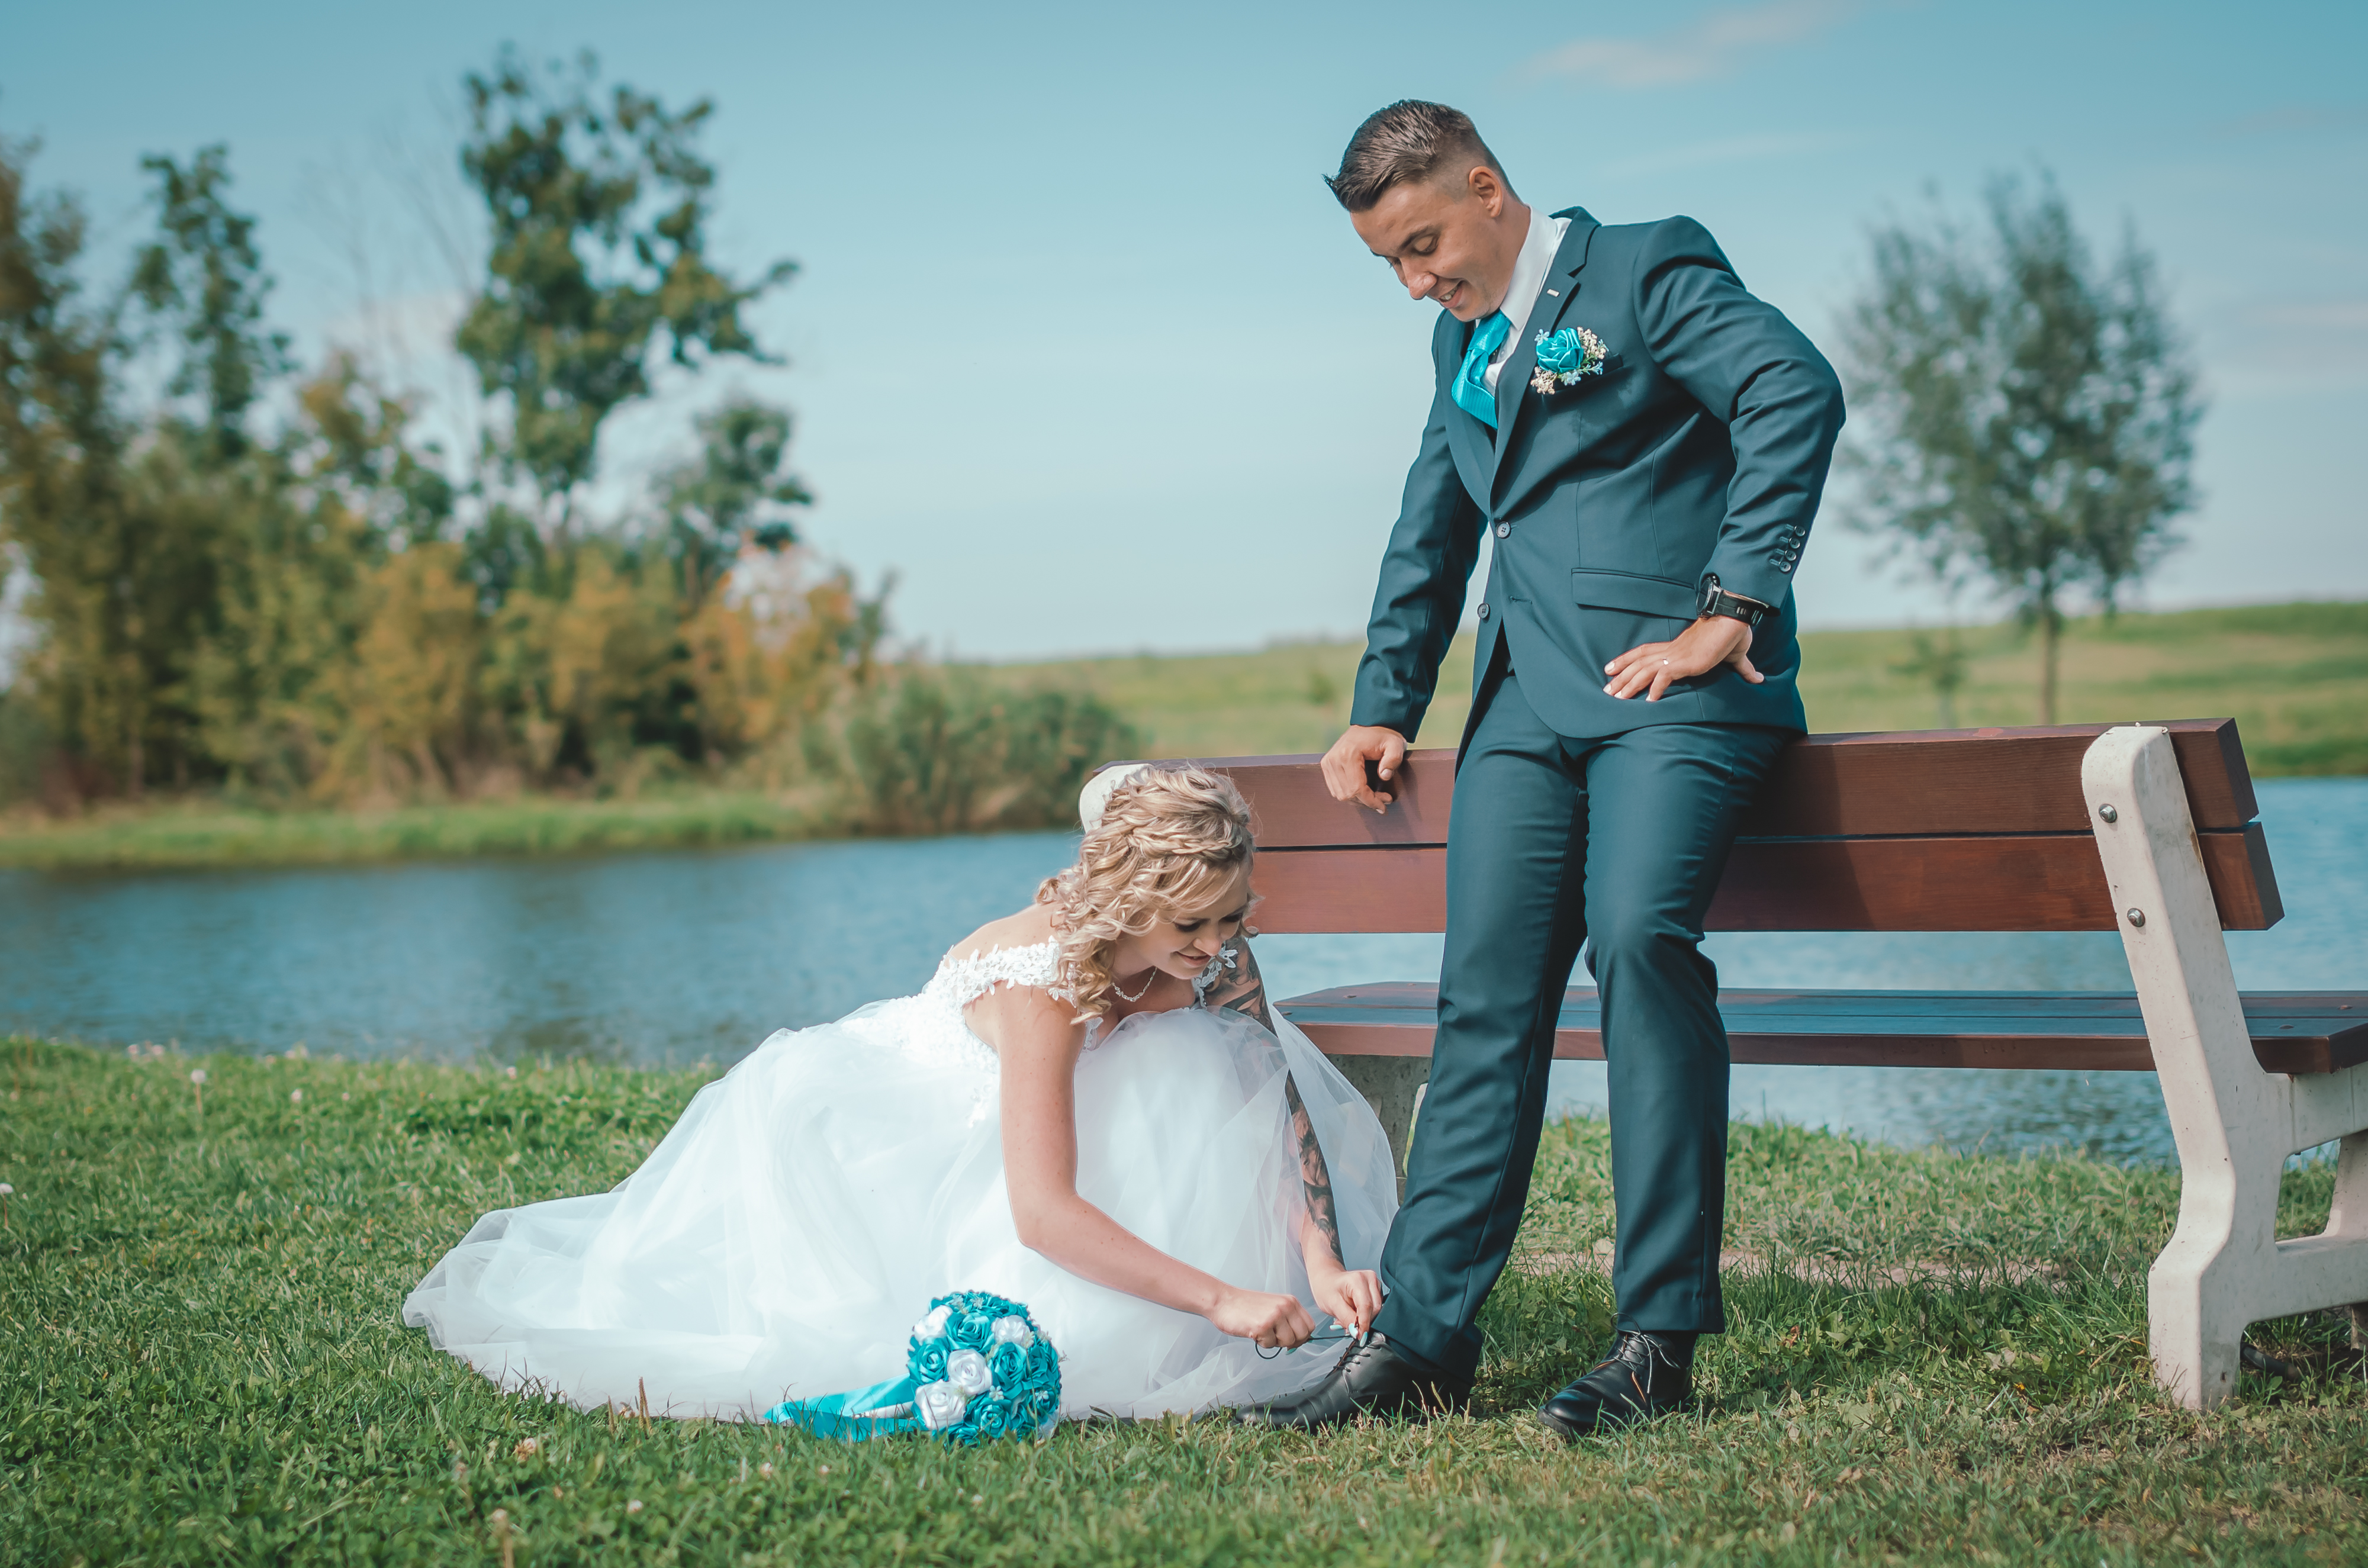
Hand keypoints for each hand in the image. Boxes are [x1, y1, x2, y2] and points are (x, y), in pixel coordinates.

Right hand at [1208, 1286, 1316, 1349]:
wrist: (1223, 1300)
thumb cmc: (1245, 1305)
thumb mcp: (1274, 1306)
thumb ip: (1288, 1319)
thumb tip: (1299, 1339)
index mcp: (1290, 1301)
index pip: (1309, 1325)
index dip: (1301, 1336)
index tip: (1291, 1338)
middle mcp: (1285, 1306)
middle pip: (1302, 1336)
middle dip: (1290, 1342)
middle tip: (1275, 1337)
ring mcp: (1275, 1316)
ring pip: (1287, 1342)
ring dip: (1274, 1342)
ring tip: (1262, 1331)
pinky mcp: (1263, 1326)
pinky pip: (1270, 1345)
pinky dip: (1261, 1342)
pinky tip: (1253, 1330)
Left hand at [1308, 1262, 1384, 1336]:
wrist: (1327, 1280)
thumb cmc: (1327, 1288)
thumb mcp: (1332, 1305)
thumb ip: (1346, 1318)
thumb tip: (1357, 1332)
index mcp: (1358, 1279)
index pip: (1366, 1306)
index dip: (1363, 1324)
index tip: (1359, 1337)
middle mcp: (1370, 1279)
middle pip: (1374, 1309)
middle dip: (1363, 1322)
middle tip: (1348, 1327)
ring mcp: (1375, 1284)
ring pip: (1377, 1310)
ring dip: (1364, 1319)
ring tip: (1348, 1317)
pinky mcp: (1377, 1290)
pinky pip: (1375, 1308)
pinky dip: (1365, 1315)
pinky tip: (1354, 1313)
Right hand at [1321, 725, 1406, 812]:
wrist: (1370, 723)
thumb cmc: (1384, 735)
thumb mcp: (1395, 744)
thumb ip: (1393, 759)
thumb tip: (1384, 776)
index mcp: (1348, 754)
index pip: (1356, 788)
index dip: (1371, 801)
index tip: (1384, 806)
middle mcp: (1333, 759)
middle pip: (1347, 794)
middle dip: (1366, 802)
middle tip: (1383, 801)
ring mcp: (1327, 762)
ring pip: (1340, 795)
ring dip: (1358, 800)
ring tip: (1374, 797)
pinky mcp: (1326, 765)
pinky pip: (1335, 789)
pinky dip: (1349, 794)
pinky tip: (1362, 792)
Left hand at [1604, 615, 1762, 701]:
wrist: (1736, 620)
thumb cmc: (1734, 634)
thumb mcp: (1736, 656)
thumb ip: (1743, 669)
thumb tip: (1759, 678)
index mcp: (1677, 647)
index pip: (1644, 652)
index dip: (1627, 660)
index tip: (1610, 669)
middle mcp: (1672, 650)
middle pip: (1639, 662)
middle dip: (1621, 677)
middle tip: (1607, 691)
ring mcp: (1678, 656)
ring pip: (1645, 669)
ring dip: (1630, 683)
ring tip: (1617, 698)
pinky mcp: (1687, 662)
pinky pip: (1665, 676)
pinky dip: (1656, 688)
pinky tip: (1649, 701)